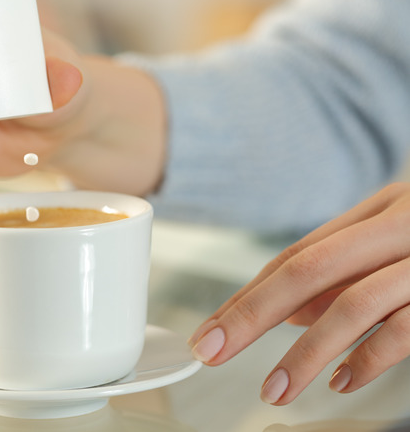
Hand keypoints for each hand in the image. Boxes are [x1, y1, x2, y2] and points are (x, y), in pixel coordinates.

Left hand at [188, 182, 409, 404]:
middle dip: (250, 316)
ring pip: (351, 305)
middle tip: (212, 352)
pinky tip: (339, 382)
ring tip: (274, 388)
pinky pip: (404, 330)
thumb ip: (343, 277)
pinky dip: (367, 360)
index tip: (209, 330)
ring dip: (303, 354)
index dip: (245, 296)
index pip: (294, 256)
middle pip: (306, 270)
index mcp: (377, 211)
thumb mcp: (394, 247)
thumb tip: (289, 315)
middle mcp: (398, 226)